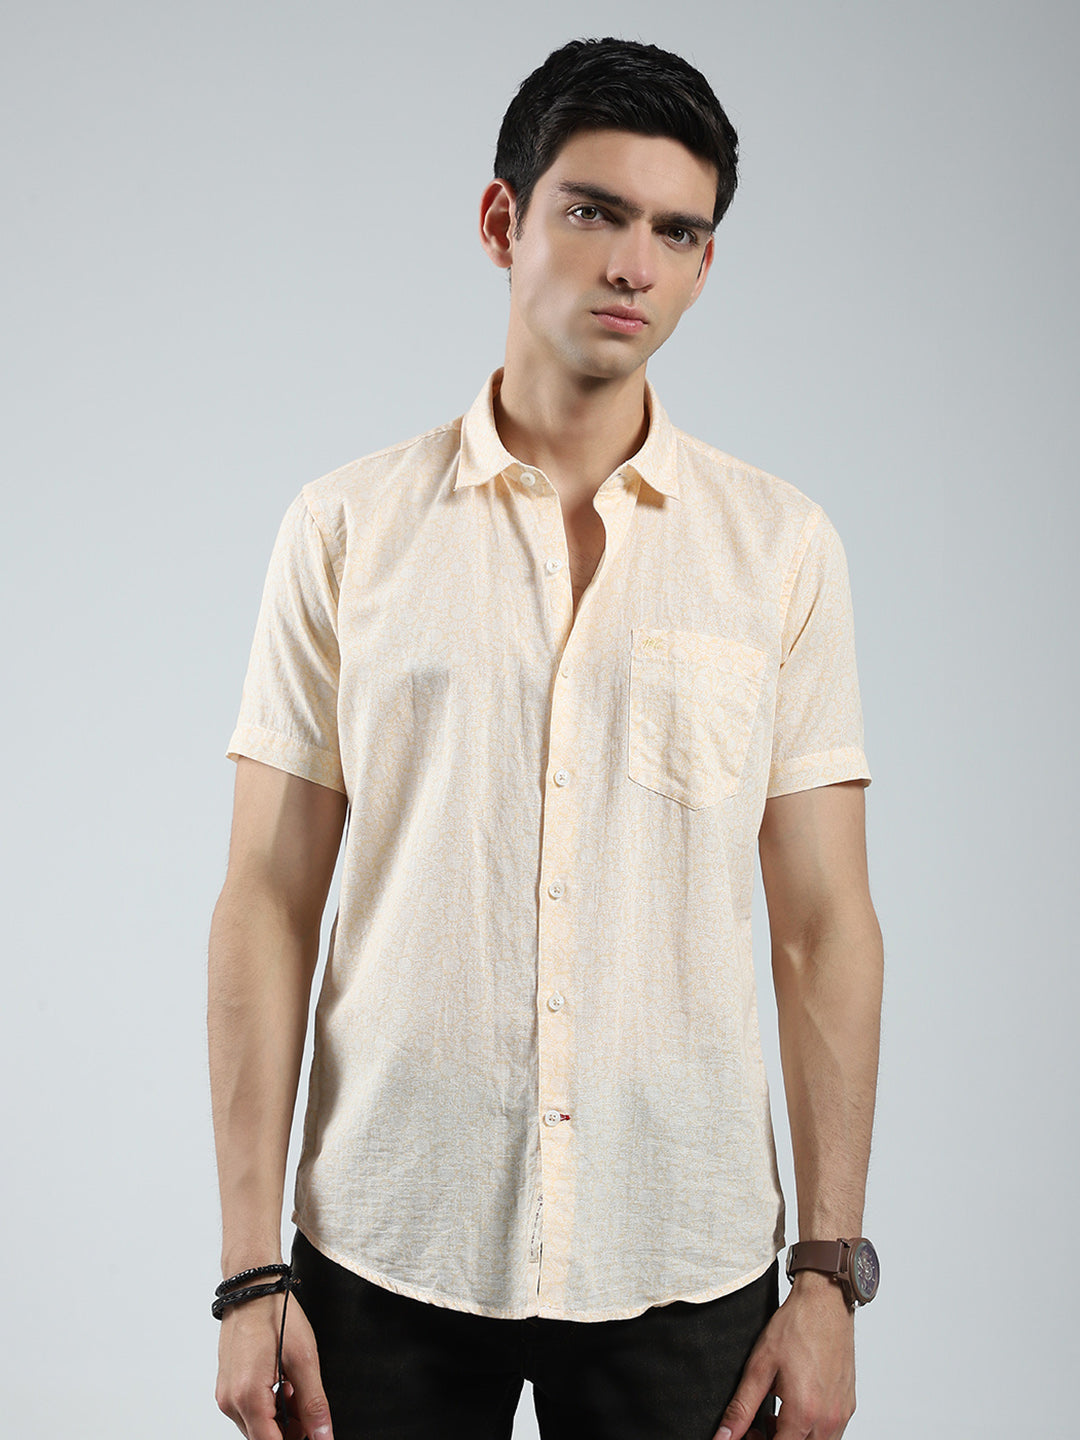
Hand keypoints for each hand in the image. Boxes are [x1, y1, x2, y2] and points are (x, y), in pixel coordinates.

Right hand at [216, 1292, 333, 1439]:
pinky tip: (283, 1384)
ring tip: (296, 1388)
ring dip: (280, 1418)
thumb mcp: (304, 1359)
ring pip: (256, 1426)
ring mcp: (225, 1394)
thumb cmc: (276, 1314)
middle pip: (263, 1438)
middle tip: (310, 1406)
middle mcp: (230, 1401)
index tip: (313, 1434)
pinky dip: (268, 1406)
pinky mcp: (226, 1386)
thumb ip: (314, 1403)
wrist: (253, 1287)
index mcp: (248, 1397)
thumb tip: (323, 1436)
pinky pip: (248, 1410)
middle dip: (290, 1430)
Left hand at [712, 1273, 855, 1439]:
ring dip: (794, 1438)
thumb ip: (741, 1408)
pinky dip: (811, 1430)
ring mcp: (841, 1413)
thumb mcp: (759, 1366)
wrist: (825, 1303)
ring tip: (775, 1415)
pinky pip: (831, 1433)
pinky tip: (796, 1408)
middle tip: (758, 1424)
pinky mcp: (848, 1405)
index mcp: (804, 1413)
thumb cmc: (796, 1328)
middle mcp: (828, 1419)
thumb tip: (724, 1436)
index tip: (749, 1432)